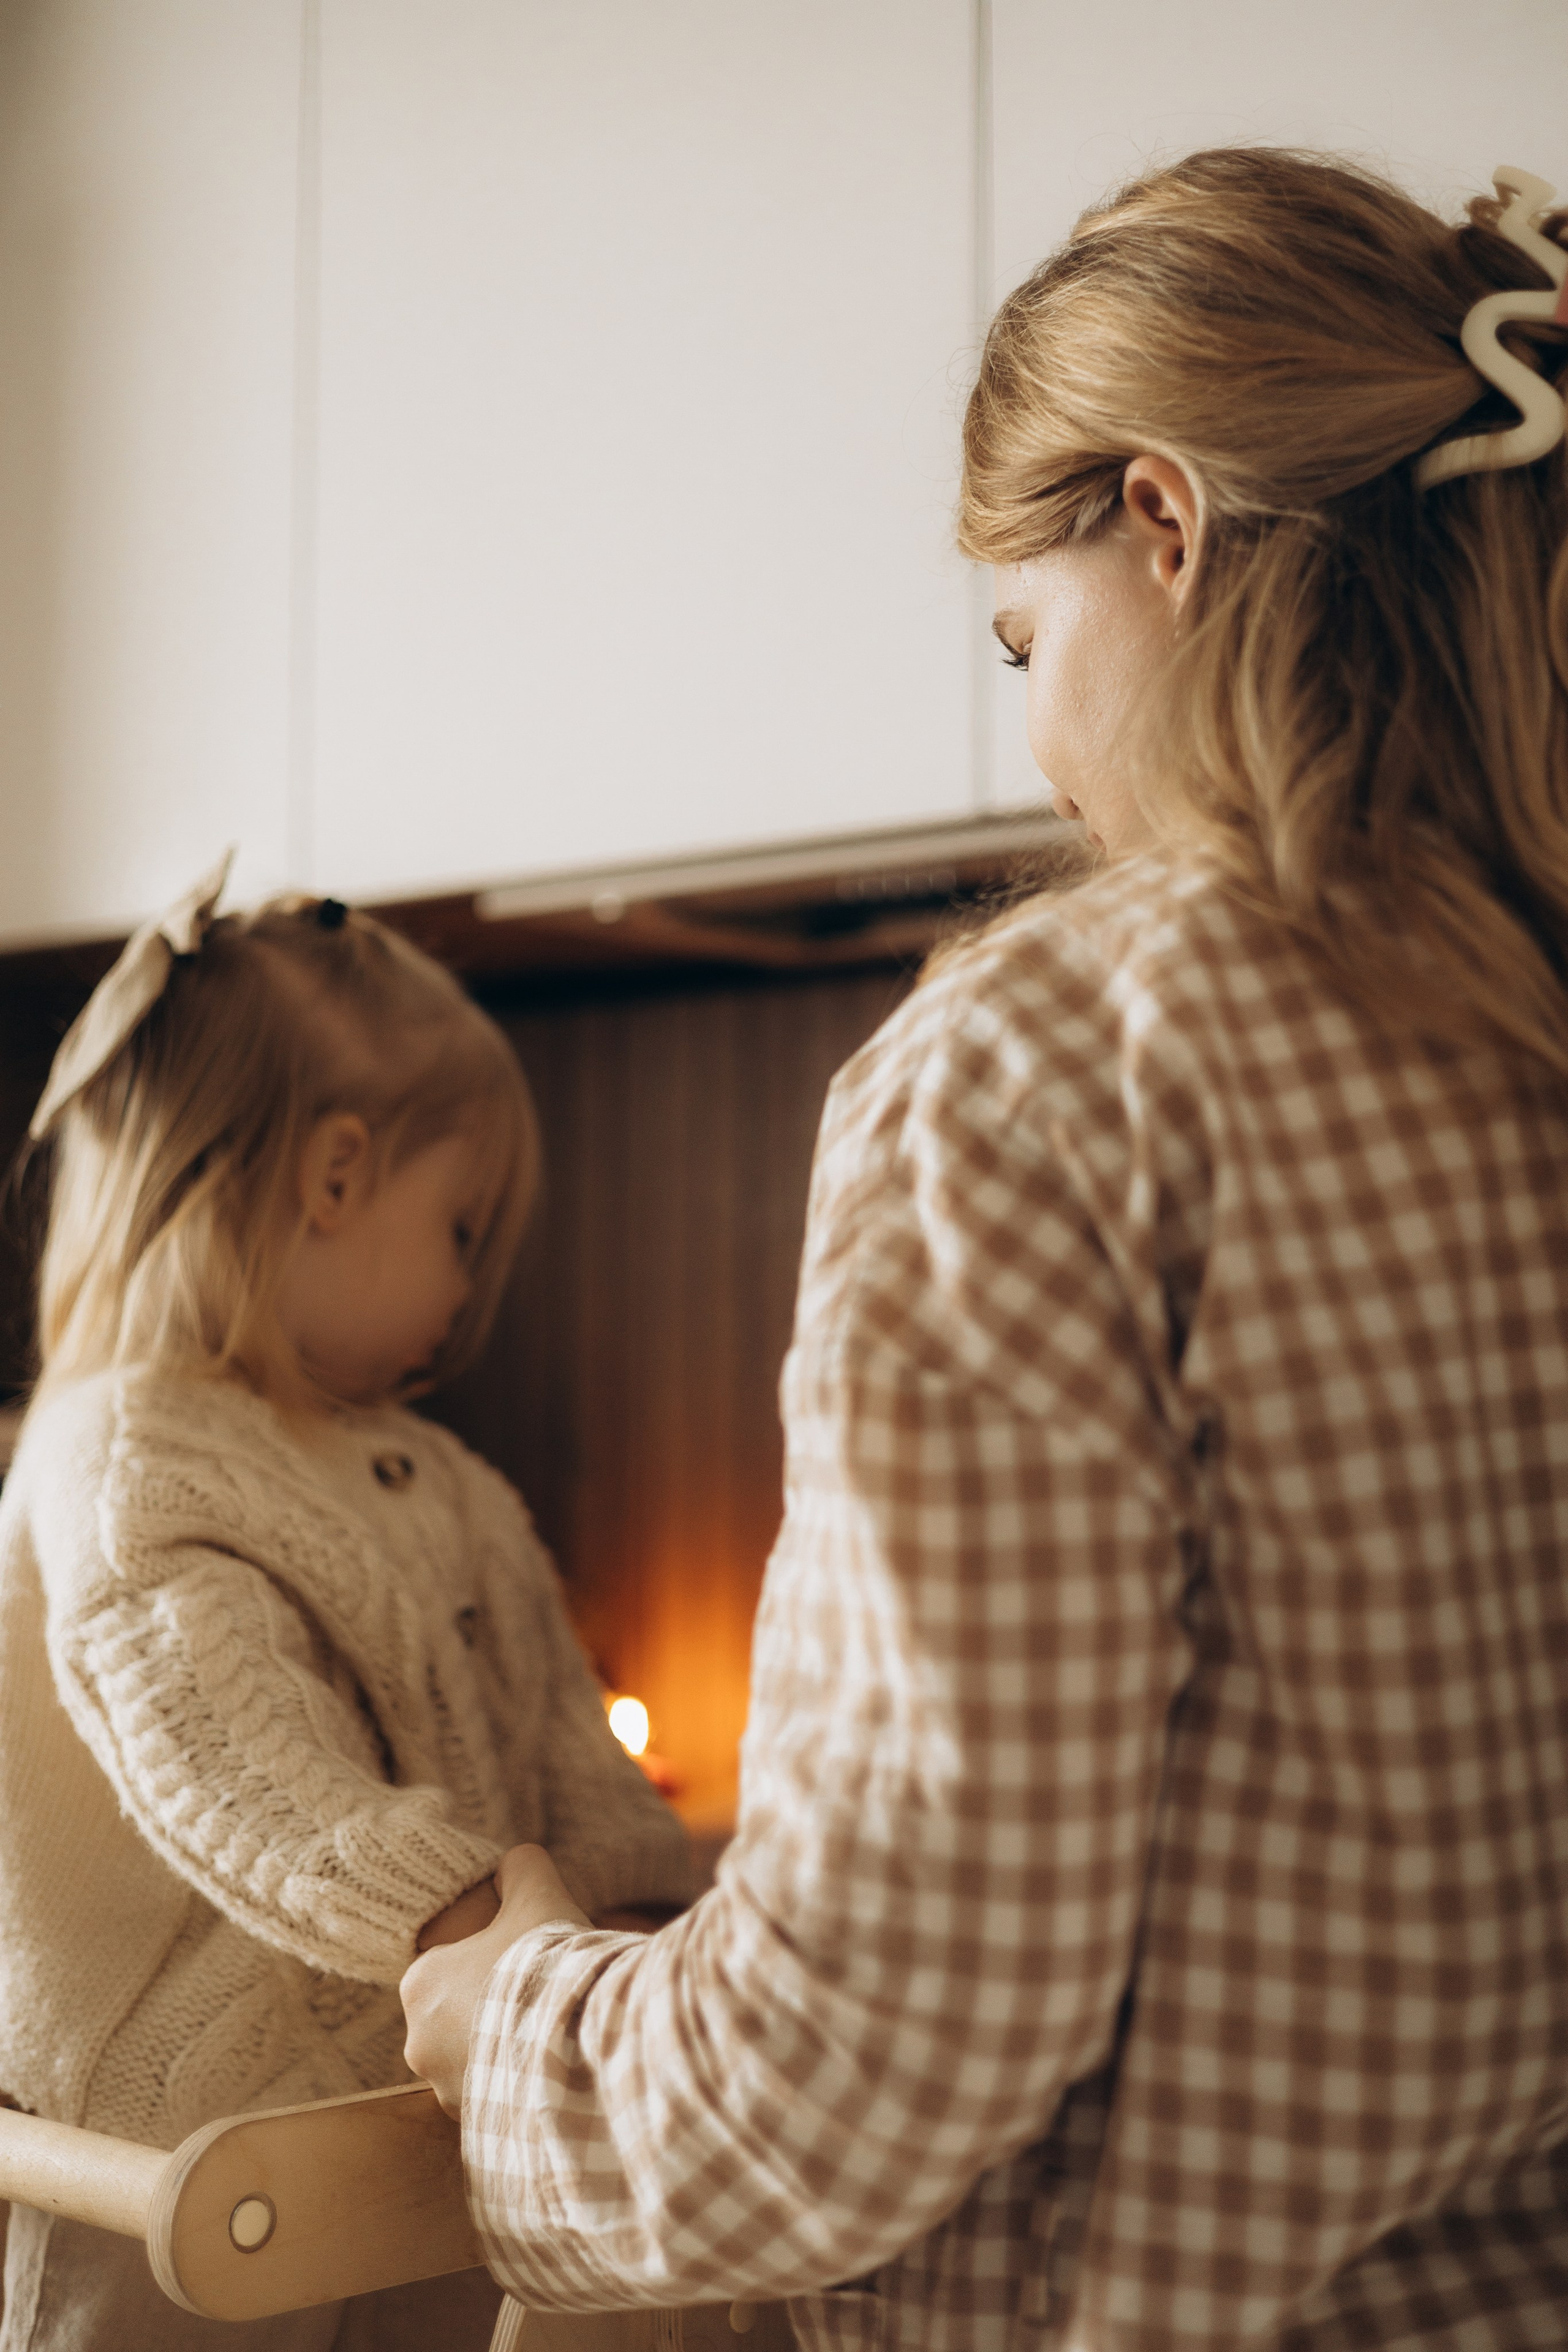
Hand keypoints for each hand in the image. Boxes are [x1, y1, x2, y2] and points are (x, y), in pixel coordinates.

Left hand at [401, 1844, 589, 2116]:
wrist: (577, 2039)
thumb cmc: (546, 1963)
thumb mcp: (537, 1894)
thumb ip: (521, 1868)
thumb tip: (514, 1862)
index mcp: (420, 1985)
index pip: (443, 1966)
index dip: (487, 1958)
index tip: (522, 1959)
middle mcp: (419, 2043)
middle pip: (458, 2014)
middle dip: (494, 2006)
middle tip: (540, 1994)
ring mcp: (446, 2090)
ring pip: (476, 2058)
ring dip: (507, 2048)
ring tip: (552, 2032)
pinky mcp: (478, 2123)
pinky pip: (496, 2097)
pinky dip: (519, 2084)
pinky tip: (554, 2066)